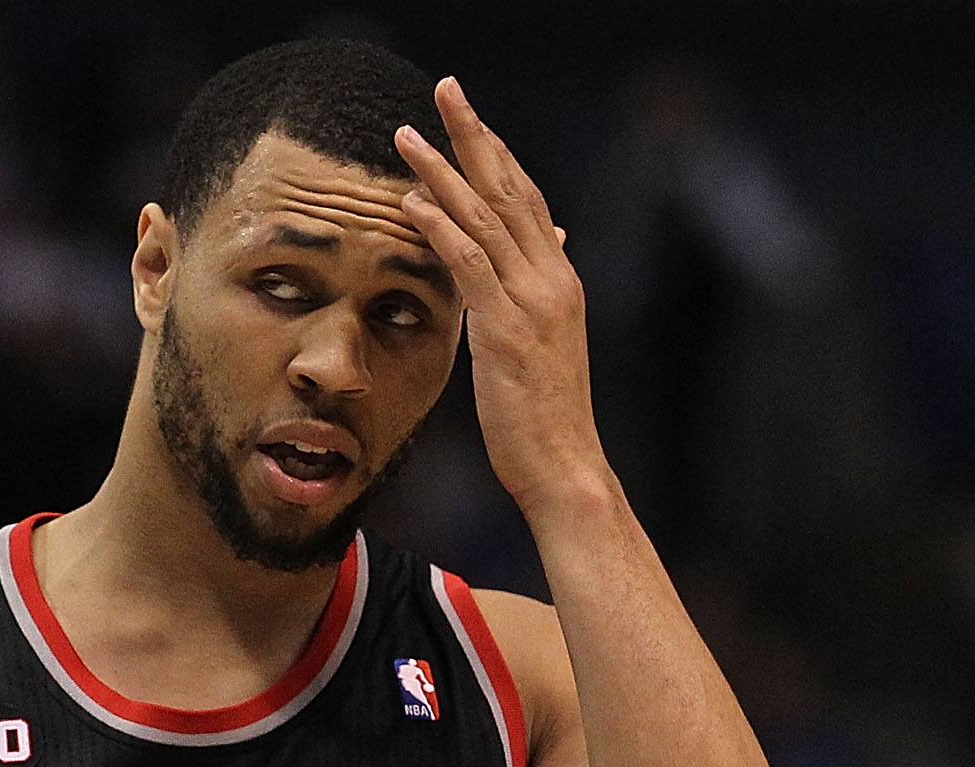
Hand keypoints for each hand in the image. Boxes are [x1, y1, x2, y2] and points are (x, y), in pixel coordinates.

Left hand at [394, 79, 611, 520]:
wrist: (567, 468)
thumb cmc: (548, 418)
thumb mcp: (544, 346)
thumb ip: (533, 298)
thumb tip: (538, 258)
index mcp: (560, 281)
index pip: (527, 200)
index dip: (496, 153)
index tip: (468, 117)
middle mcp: (552, 280)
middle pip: (510, 190)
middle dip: (474, 135)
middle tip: (446, 89)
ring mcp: (531, 303)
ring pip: (485, 219)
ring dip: (443, 172)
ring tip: (407, 136)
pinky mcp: (505, 332)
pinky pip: (470, 266)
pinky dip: (441, 228)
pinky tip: (412, 202)